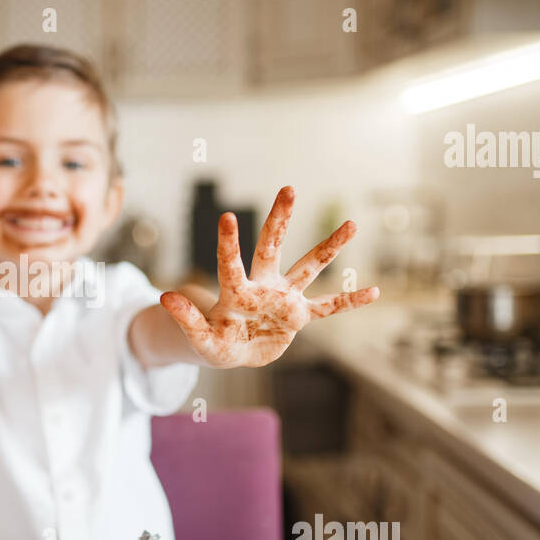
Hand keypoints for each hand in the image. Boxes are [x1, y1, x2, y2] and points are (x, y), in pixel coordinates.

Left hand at [159, 187, 377, 367]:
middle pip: (272, 247)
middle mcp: (263, 287)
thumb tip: (164, 296)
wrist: (231, 351)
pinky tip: (375, 291)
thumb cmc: (212, 343)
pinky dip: (349, 301)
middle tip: (288, 189)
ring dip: (329, 248)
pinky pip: (328, 307)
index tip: (228, 216)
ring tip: (351, 224)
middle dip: (280, 219)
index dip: (228, 243)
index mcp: (236, 293)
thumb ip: (185, 318)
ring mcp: (283, 299)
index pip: (231, 264)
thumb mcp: (198, 338)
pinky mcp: (298, 316)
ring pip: (308, 267)